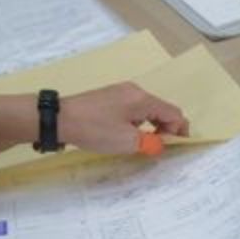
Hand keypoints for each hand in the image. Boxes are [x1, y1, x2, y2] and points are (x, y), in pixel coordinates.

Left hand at [59, 82, 188, 154]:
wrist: (60, 119)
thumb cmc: (95, 129)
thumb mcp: (127, 141)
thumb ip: (151, 142)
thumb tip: (161, 144)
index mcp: (143, 99)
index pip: (173, 112)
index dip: (179, 130)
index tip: (173, 147)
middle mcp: (135, 91)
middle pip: (162, 109)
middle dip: (166, 128)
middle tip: (157, 147)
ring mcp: (121, 91)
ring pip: (147, 109)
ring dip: (151, 126)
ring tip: (141, 143)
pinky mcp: (110, 96)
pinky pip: (134, 108)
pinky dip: (138, 122)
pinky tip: (126, 133)